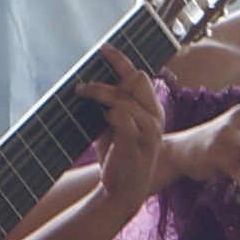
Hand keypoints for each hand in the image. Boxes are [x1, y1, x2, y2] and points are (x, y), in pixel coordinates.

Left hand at [86, 62, 166, 216]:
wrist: (122, 191)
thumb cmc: (118, 156)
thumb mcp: (114, 125)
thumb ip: (111, 105)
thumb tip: (92, 82)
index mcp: (152, 110)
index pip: (139, 76)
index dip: (121, 60)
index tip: (103, 49)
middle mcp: (155, 118)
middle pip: (136, 80)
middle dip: (109, 79)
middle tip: (85, 87)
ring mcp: (148, 132)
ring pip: (125, 98)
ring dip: (101, 94)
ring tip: (84, 95)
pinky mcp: (136, 145)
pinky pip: (122, 118)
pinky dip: (110, 114)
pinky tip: (103, 119)